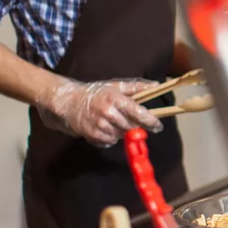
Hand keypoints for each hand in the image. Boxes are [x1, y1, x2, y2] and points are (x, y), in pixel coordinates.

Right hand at [37, 80, 162, 146]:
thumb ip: (137, 87)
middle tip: (136, 123)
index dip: (151, 121)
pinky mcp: (92, 135)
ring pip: (121, 136)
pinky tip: (108, 128)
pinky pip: (110, 142)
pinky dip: (112, 138)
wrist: (69, 102)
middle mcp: (108, 113)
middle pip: (132, 127)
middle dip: (137, 127)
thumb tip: (156, 85)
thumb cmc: (96, 93)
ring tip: (117, 122)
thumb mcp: (116, 86)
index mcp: (116, 99)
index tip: (159, 126)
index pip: (138, 113)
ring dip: (123, 132)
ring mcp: (100, 125)